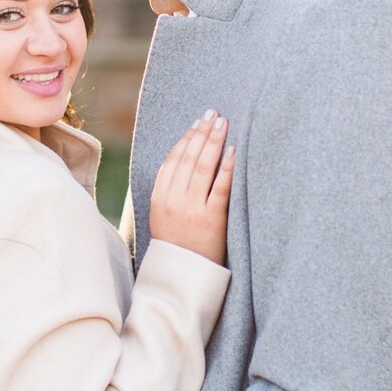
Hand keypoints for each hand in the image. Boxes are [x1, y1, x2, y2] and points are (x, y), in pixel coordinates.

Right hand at [149, 111, 234, 264]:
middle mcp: (173, 200)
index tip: (197, 123)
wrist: (183, 276)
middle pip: (189, 158)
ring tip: (223, 123)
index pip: (173, 159)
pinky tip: (233, 150)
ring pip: (204, 167)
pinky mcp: (212, 219)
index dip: (186, 138)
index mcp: (159, 197)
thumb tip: (180, 157)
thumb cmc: (176, 243)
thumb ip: (167, 188)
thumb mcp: (161, 215)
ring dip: (214, 141)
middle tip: (213, 114)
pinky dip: (227, 166)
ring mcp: (193, 209)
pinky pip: (220, 187)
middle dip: (202, 133)